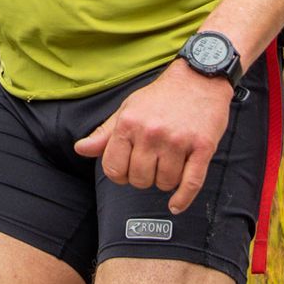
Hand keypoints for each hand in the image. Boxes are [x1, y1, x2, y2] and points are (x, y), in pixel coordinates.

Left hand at [72, 68, 232, 212]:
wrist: (199, 79)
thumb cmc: (160, 96)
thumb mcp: (127, 109)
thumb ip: (104, 134)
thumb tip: (80, 149)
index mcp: (129, 124)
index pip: (113, 168)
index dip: (118, 175)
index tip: (126, 171)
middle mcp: (151, 133)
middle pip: (139, 179)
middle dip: (143, 178)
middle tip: (151, 165)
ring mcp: (178, 141)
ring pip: (164, 183)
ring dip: (165, 181)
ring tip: (168, 164)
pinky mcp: (202, 147)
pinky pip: (191, 183)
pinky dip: (182, 199)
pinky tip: (175, 204)